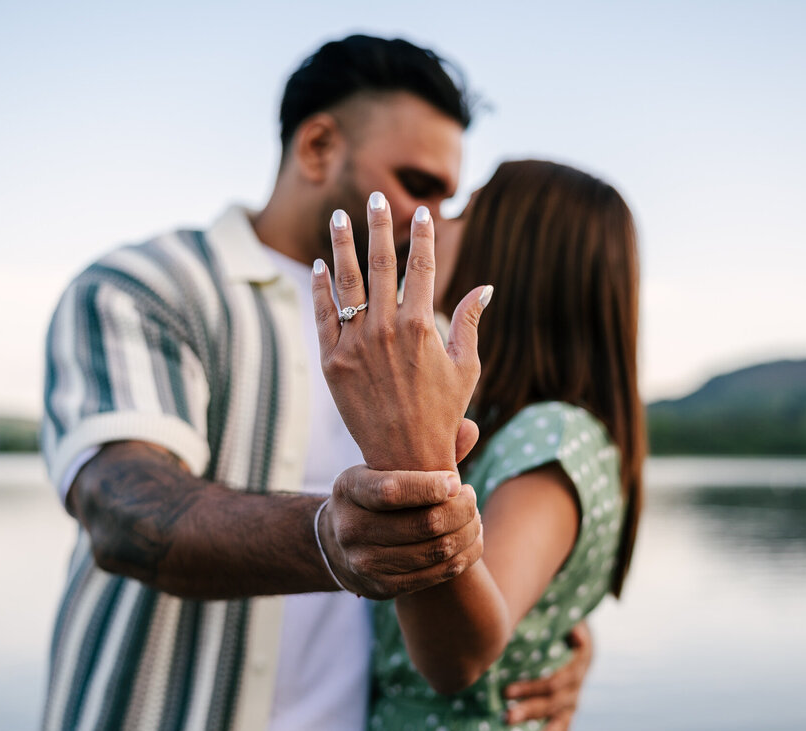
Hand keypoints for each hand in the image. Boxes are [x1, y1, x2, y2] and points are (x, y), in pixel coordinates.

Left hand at [311, 194, 491, 471]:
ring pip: (347, 284)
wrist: (405, 458)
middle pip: (381, 265)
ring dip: (342, 246)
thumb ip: (470, 322)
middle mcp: (386, 330)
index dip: (422, 237)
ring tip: (339, 217)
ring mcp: (355, 345)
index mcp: (421, 326)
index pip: (421, 268)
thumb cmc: (442, 412)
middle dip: (379, 227)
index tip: (421, 212)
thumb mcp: (466, 366)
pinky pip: (323, 317)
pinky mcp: (331, 363)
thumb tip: (485, 286)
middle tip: (375, 198)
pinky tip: (321, 266)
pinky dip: (321, 290)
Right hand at [318, 464, 482, 599]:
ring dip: (468, 532)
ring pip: (436, 551)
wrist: (337, 544)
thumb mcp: (381, 468)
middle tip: (471, 496)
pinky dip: (464, 556)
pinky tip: (471, 539)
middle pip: (424, 524)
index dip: (431, 487)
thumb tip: (472, 429)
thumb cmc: (373, 495)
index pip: (392, 491)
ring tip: (475, 517)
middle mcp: (351, 528)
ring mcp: (365, 562)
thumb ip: (424, 451)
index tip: (455, 481)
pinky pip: (437, 574)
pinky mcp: (383, 587)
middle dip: (461, 509)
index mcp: (349, 489)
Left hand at [501, 620, 593, 730]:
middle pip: (553, 703)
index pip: (553, 681)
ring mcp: (573, 702)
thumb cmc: (563, 623)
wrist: (577, 635)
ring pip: (561, 722)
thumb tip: (571, 630)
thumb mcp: (567, 617)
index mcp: (578, 663)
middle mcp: (577, 686)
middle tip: (506, 718)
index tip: (505, 691)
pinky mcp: (568, 713)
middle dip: (529, 711)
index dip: (530, 687)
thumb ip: (565, 621)